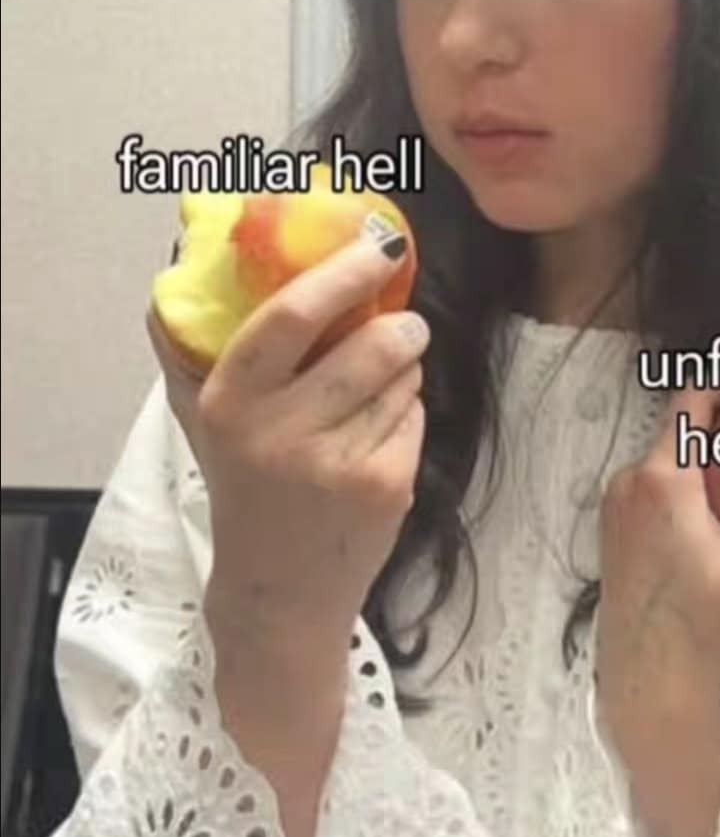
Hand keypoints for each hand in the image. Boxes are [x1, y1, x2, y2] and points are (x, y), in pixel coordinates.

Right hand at [146, 229, 428, 661]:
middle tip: (404, 324)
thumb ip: (194, 347)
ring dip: (403, 373)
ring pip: (403, 377)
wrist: (277, 592)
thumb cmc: (245, 487)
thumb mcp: (205, 421)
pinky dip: (408, 417)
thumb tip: (187, 257)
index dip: (341, 272)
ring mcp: (338, 464)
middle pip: (373, 344)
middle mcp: (279, 433)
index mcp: (230, 402)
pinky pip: (416, 418)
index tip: (378, 244)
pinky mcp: (385, 487)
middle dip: (403, 325)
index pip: (289, 317)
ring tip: (373, 397)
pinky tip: (377, 441)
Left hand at [596, 384, 719, 836]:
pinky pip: (654, 492)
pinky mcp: (615, 537)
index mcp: (660, 479)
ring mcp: (616, 511)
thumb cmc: (701, 634)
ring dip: (706, 457)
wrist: (646, 693)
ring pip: (666, 463)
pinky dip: (688, 487)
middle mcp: (629, 484)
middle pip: (679, 430)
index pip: (690, 401)